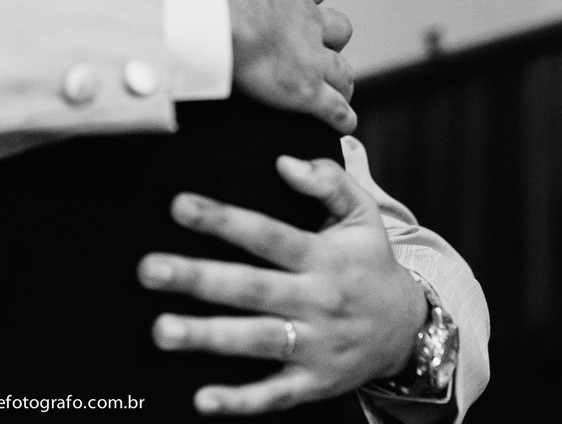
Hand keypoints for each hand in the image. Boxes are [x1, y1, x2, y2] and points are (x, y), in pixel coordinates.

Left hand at [137, 157, 425, 415]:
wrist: (411, 331)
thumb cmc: (371, 265)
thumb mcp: (364, 217)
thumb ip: (330, 182)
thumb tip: (285, 162)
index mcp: (323, 257)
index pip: (267, 235)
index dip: (223, 219)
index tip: (179, 205)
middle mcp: (317, 301)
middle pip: (251, 288)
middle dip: (198, 278)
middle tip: (149, 269)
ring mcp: (315, 345)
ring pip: (256, 340)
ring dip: (207, 336)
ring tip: (162, 330)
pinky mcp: (312, 382)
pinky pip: (274, 394)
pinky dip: (239, 400)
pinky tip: (202, 399)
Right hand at [182, 0, 355, 132]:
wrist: (217, 12)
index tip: (303, 3)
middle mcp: (309, 20)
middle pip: (339, 29)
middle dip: (332, 38)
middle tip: (319, 48)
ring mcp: (311, 57)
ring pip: (342, 71)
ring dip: (342, 81)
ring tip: (340, 90)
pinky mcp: (306, 90)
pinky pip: (334, 108)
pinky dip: (341, 116)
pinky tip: (343, 123)